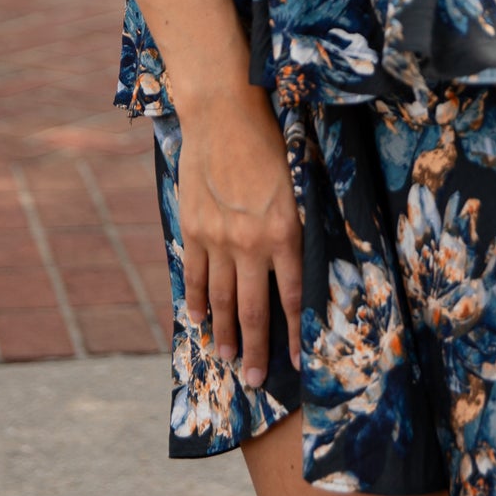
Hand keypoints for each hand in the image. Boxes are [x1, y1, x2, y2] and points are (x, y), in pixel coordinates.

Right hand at [177, 88, 302, 390]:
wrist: (224, 114)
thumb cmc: (270, 142)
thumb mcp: (297, 184)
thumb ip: (296, 226)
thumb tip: (303, 264)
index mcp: (285, 233)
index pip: (292, 297)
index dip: (295, 333)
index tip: (298, 362)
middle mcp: (251, 243)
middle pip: (252, 309)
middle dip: (257, 349)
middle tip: (257, 381)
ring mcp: (218, 239)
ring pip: (220, 300)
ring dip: (224, 334)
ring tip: (229, 360)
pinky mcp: (193, 229)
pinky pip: (192, 276)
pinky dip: (193, 302)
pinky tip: (196, 322)